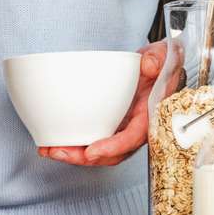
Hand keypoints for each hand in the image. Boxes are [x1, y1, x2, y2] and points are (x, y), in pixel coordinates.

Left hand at [38, 41, 166, 165]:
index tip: (92, 151)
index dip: (113, 147)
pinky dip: (73, 144)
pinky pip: (91, 140)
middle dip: (84, 158)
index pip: (133, 137)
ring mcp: (121, 129)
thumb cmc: (162, 66)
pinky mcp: (109, 125)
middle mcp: (135, 128)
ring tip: (48, 150)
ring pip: (98, 151)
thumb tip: (149, 65)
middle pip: (111, 153)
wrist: (158, 68)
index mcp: (150, 115)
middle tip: (58, 152)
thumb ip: (159, 58)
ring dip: (73, 155)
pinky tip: (52, 142)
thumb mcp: (165, 56)